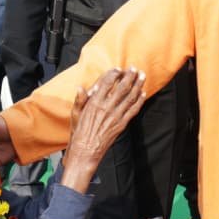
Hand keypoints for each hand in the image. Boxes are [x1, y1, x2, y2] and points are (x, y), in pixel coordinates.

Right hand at [60, 69, 146, 192]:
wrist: (86, 151)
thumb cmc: (79, 133)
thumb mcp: (75, 115)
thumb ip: (80, 100)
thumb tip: (81, 87)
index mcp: (94, 103)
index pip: (106, 83)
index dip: (114, 74)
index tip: (118, 69)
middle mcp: (106, 107)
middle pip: (121, 87)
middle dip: (129, 76)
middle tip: (134, 68)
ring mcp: (116, 116)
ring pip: (130, 97)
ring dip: (137, 85)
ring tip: (142, 76)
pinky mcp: (122, 124)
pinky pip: (133, 110)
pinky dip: (139, 100)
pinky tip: (143, 93)